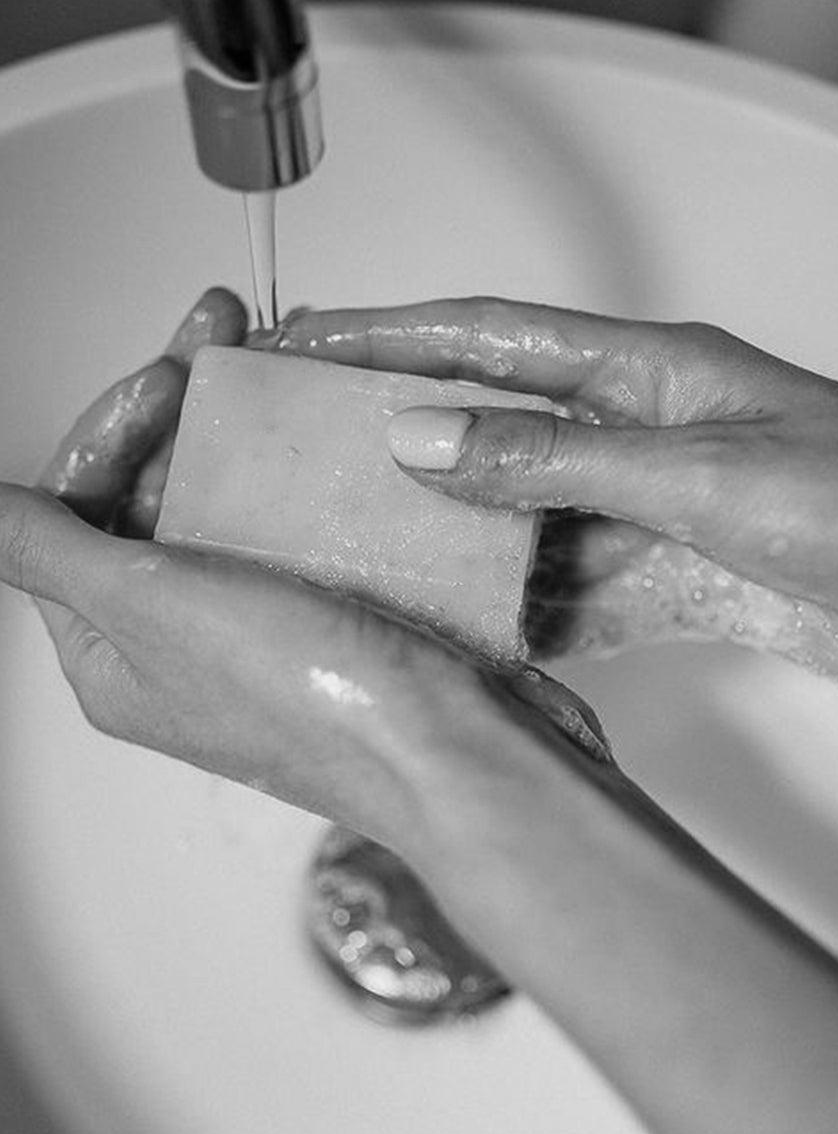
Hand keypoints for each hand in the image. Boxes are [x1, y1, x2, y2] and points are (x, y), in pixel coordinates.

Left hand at [0, 289, 607, 860]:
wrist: (449, 750)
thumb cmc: (309, 700)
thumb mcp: (149, 607)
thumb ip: (43, 548)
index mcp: (111, 653)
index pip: (76, 510)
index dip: (113, 431)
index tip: (166, 378)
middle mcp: (174, 644)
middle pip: (149, 494)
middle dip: (179, 410)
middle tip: (219, 333)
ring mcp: (253, 628)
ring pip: (225, 500)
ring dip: (241, 430)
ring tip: (277, 362)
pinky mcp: (324, 614)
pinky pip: (292, 522)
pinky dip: (299, 469)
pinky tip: (324, 430)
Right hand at [275, 297, 837, 697]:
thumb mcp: (699, 476)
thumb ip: (557, 461)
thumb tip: (424, 439)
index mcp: (643, 374)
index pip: (482, 340)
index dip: (380, 337)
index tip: (297, 343)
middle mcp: (636, 437)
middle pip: (489, 432)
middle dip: (395, 446)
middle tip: (302, 463)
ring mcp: (649, 512)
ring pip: (519, 524)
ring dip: (449, 546)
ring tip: (363, 565)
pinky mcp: (673, 581)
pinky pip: (569, 597)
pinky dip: (518, 618)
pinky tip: (467, 636)